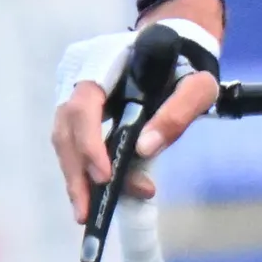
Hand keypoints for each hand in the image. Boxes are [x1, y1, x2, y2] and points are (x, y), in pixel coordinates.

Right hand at [50, 18, 221, 219]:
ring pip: (65, 140)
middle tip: (87, 212)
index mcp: (103, 63)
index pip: (83, 105)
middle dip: (76, 172)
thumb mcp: (197, 86)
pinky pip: (75, 144)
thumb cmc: (186, 66)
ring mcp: (77, 96)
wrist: (177, 48)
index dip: (89, 143)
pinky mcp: (82, 114)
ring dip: (76, 177)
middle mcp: (80, 79)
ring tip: (91, 212)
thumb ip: (177, 112)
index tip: (104, 176)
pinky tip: (97, 196)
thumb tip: (145, 150)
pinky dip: (84, 171)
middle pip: (65, 128)